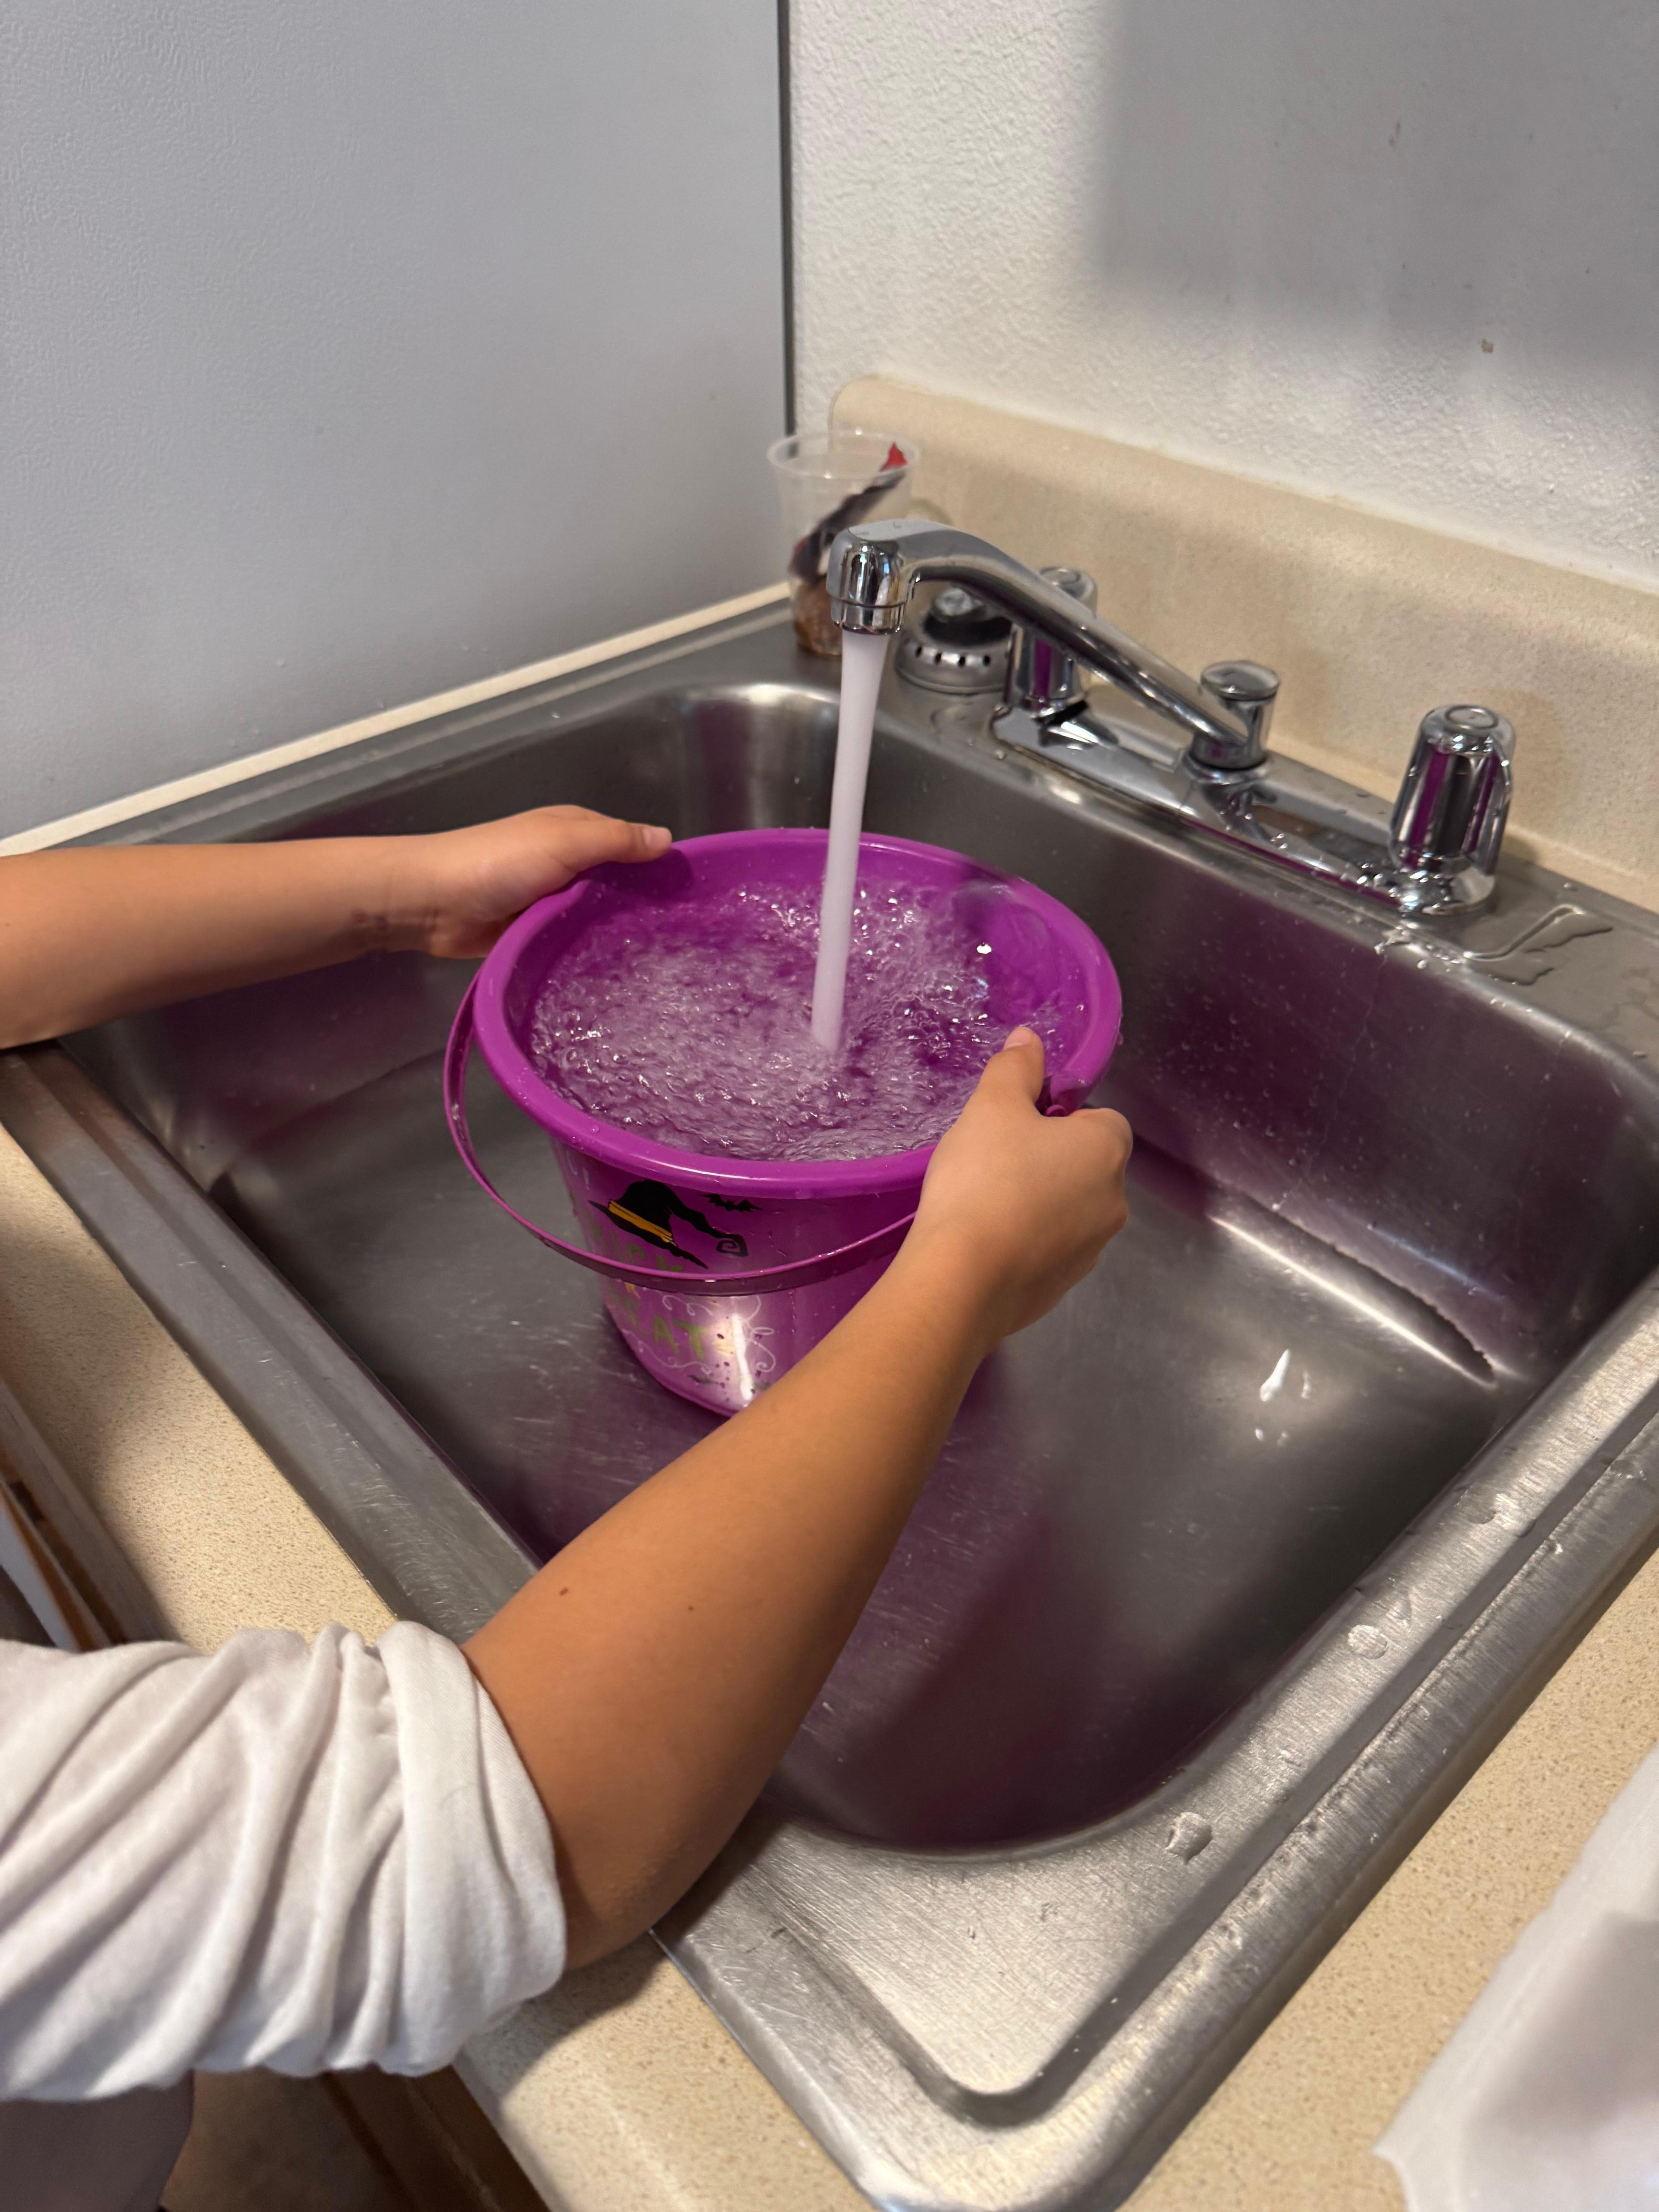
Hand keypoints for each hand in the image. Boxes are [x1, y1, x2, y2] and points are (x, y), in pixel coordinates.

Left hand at [397, 807, 671, 957]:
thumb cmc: (500, 862)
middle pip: (618, 885)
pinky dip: (588, 953)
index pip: (632, 845)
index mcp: (577, 831)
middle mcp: (568, 863)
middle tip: (682, 941)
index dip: (659, 867)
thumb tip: (669, 840)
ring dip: (616, 934)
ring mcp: (551, 900)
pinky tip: (616, 973)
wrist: (433, 901)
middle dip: (642, 906)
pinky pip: (573, 943)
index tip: (691, 899)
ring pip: (597, 917)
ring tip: (657, 962)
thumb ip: (615, 840)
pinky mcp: (536, 933)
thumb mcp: (565, 841)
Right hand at [900, 1026, 1130, 1345]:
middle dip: (1047, 1160)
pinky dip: (1024, 1243)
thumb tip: (1030, 1038)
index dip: (1059, 1116)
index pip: (1101, 1119)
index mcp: (1107, 1151)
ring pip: (1068, 1211)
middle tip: (993, 1161)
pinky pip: (1048, 1251)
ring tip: (984, 1204)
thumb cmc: (983, 1178)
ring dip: (1037, 1203)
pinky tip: (984, 1242)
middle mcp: (1114, 1202)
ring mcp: (1091, 1251)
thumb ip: (1015, 1068)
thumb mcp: (992, 1106)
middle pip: (1085, 1166)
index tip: (1017, 1125)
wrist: (962, 1280)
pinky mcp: (1063, 1288)